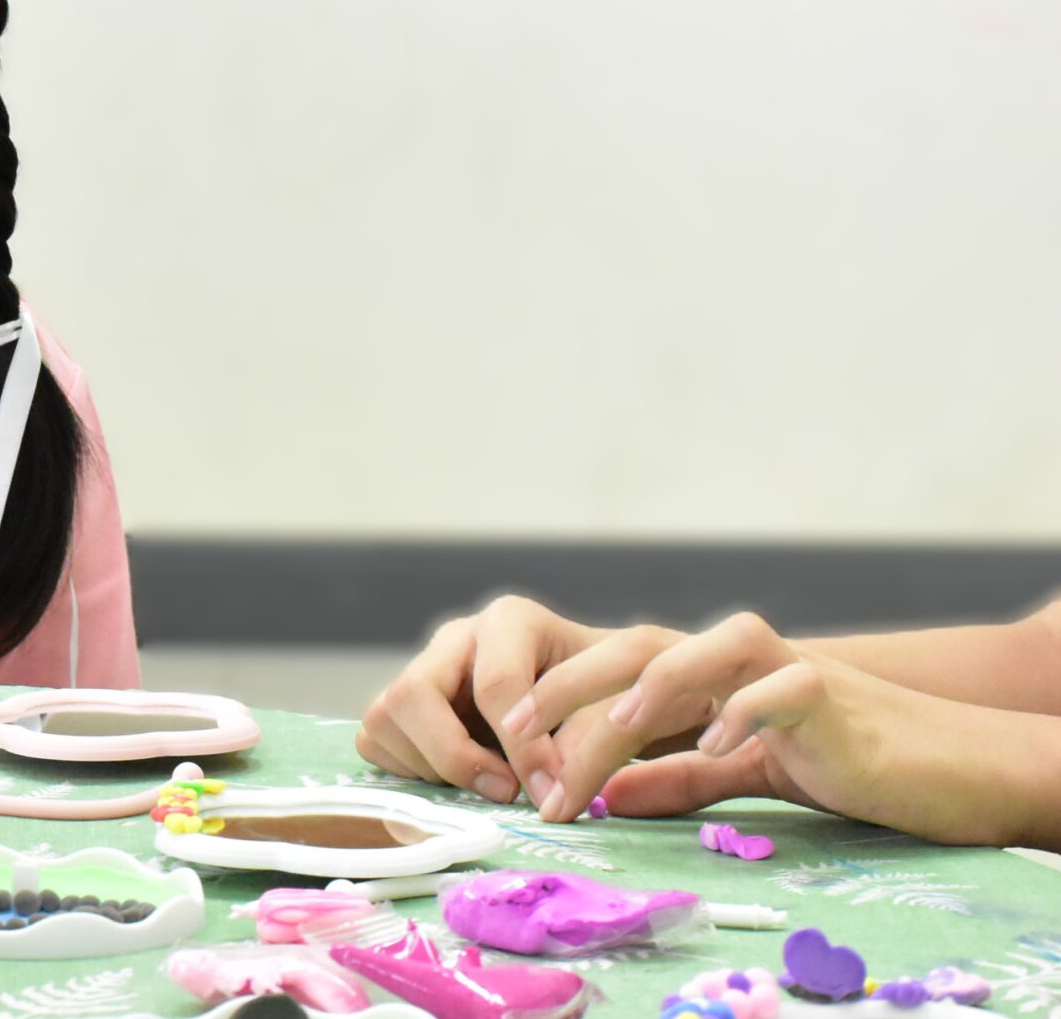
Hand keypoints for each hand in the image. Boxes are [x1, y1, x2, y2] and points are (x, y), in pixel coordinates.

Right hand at [358, 594, 681, 808]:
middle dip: (454, 756)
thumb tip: (550, 796)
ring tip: (486, 783)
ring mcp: (422, 668)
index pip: (495, 685)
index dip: (520, 748)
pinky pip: (375, 739)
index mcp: (509, 621)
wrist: (593, 695)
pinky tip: (462, 777)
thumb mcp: (609, 708)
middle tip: (503, 792)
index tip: (548, 795)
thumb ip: (581, 744)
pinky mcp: (403, 704)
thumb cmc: (606, 698)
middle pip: (412, 695)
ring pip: (383, 717)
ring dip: (431, 765)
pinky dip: (410, 769)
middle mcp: (455, 638)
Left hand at [527, 611, 1034, 842]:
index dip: (555, 719)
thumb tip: (606, 794)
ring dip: (645, 689)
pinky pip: (776, 687)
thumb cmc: (835, 761)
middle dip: (569, 692)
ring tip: (608, 728)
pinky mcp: (825, 693)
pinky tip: (716, 741)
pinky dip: (742, 710)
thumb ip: (676, 777)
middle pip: (630, 649)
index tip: (510, 766)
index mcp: (697, 676)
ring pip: (695, 652)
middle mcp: (725, 658)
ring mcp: (776, 667)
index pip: (606, 682)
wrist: (934, 761)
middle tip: (521, 741)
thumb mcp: (740, 772)